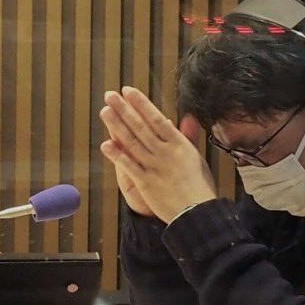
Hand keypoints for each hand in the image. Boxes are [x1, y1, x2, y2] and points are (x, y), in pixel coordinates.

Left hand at [99, 88, 216, 224]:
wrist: (198, 213)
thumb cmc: (199, 186)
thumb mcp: (197, 157)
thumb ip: (189, 136)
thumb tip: (188, 116)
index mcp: (179, 144)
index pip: (156, 118)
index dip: (141, 104)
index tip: (128, 91)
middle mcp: (166, 152)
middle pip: (141, 127)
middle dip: (124, 109)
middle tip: (110, 95)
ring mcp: (155, 167)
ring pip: (132, 142)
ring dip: (116, 126)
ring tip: (105, 111)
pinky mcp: (146, 182)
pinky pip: (129, 166)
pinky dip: (117, 155)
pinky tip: (106, 144)